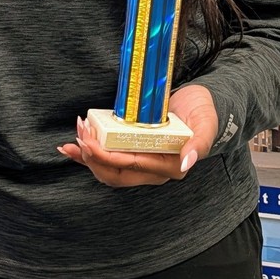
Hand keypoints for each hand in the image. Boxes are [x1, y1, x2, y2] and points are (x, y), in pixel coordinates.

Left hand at [57, 85, 218, 186]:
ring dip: (89, 157)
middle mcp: (154, 170)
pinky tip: (74, 147)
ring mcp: (143, 162)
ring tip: (74, 140)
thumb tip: (186, 164)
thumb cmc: (203, 113)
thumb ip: (199, 144)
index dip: (106, 157)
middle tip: (79, 136)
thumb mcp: (205, 123)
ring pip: (109, 170)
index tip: (88, 142)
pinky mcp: (135, 151)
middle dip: (93, 158)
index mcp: (169, 166)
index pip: (131, 165)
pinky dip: (91, 154)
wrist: (201, 104)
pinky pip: (110, 159)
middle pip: (116, 174)